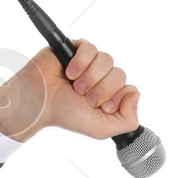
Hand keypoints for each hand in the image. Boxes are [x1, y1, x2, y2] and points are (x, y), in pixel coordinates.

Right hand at [0, 39, 140, 143]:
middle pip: (120, 75)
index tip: (100, 107)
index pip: (129, 89)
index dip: (117, 98)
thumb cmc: (66, 114)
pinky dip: (81, 62)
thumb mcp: (101, 129)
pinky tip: (70, 73)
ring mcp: (91, 63)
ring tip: (75, 86)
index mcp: (110, 96)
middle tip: (84, 97)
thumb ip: (128, 121)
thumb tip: (136, 95)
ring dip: (91, 77)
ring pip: (107, 61)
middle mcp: (103, 79)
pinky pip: (91, 48)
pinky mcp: (78, 48)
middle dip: (102, 90)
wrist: (41, 101)